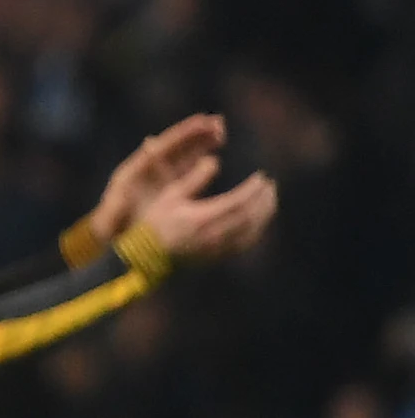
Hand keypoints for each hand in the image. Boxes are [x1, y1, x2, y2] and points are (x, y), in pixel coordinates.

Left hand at [88, 114, 225, 246]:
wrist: (115, 234)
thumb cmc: (115, 216)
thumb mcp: (123, 197)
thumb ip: (136, 175)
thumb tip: (149, 144)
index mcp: (141, 166)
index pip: (167, 144)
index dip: (185, 132)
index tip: (203, 120)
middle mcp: (153, 168)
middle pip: (179, 147)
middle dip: (198, 134)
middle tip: (219, 123)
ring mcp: (163, 177)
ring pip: (186, 156)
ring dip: (202, 145)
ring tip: (221, 133)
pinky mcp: (172, 189)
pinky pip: (187, 172)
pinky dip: (200, 163)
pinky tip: (214, 157)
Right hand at [133, 157, 277, 262]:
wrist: (145, 256)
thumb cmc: (155, 222)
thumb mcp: (171, 195)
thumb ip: (195, 178)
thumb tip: (215, 161)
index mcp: (202, 218)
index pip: (239, 201)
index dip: (254, 189)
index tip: (262, 176)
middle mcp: (214, 234)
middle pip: (251, 216)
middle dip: (264, 199)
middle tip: (271, 185)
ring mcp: (218, 248)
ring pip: (252, 230)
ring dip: (265, 214)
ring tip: (269, 199)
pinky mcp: (218, 255)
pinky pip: (246, 242)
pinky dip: (257, 228)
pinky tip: (258, 219)